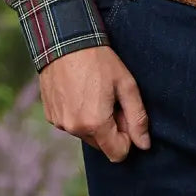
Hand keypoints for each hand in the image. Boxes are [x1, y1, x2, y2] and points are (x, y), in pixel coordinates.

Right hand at [38, 45, 150, 161]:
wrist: (66, 41)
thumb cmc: (99, 60)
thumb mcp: (126, 84)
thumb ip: (137, 117)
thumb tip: (144, 144)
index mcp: (95, 124)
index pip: (118, 154)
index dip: (127, 137)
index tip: (126, 114)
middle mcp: (74, 129)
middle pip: (102, 143)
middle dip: (110, 126)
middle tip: (111, 97)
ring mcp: (60, 123)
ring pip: (86, 133)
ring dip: (93, 120)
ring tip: (94, 90)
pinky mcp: (50, 115)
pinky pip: (71, 123)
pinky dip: (78, 113)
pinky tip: (79, 90)